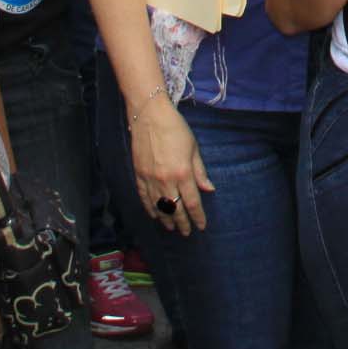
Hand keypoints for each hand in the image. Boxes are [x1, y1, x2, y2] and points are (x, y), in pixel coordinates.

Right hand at [128, 97, 213, 235]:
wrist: (149, 115)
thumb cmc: (176, 128)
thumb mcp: (194, 148)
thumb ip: (200, 171)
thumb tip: (209, 189)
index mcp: (183, 173)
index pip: (192, 203)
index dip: (197, 217)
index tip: (201, 226)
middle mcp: (166, 180)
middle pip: (175, 209)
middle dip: (182, 223)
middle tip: (187, 232)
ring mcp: (150, 179)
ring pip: (158, 207)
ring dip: (166, 220)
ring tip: (171, 228)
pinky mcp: (138, 174)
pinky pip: (144, 197)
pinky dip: (150, 209)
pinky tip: (155, 215)